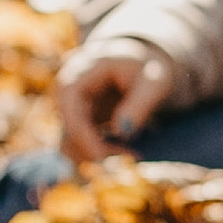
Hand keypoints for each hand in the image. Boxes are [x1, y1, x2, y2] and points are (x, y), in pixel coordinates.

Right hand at [55, 42, 170, 164]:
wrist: (144, 66)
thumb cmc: (149, 68)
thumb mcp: (155, 82)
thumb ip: (140, 104)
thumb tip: (121, 132)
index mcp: (82, 71)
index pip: (70, 102)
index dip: (80, 131)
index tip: (100, 156)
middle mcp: (69, 91)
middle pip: (67, 127)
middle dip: (96, 147)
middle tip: (132, 155)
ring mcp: (72, 108)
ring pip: (72, 142)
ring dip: (100, 152)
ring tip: (134, 152)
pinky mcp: (80, 122)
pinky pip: (83, 144)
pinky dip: (104, 151)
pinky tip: (130, 151)